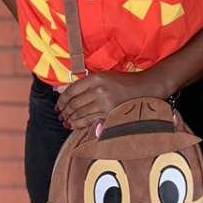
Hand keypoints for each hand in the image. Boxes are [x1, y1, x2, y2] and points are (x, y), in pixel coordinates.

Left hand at [55, 71, 170, 130]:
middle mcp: (99, 91)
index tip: (58, 105)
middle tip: (61, 115)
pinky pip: (88, 122)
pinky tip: (75, 125)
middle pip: (74, 104)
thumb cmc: (122, 82)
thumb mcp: (101, 77)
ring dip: (70, 119)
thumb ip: (79, 83)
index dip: (61, 100)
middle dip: (64, 111)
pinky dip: (79, 125)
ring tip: (66, 121)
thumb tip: (57, 90)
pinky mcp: (110, 114)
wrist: (144, 88)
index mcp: (96, 79)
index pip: (71, 91)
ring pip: (79, 114)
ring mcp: (105, 104)